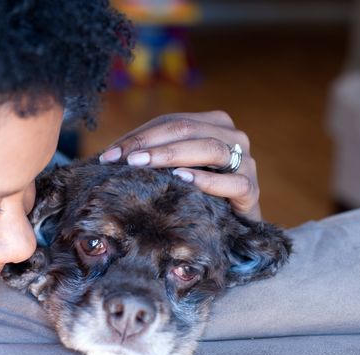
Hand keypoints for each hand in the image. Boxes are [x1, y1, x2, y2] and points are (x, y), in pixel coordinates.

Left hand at [99, 111, 261, 220]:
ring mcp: (246, 162)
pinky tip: (183, 180)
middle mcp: (233, 137)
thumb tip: (108, 157)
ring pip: (210, 148)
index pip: (170, 121)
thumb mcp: (173, 170)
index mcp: (213, 124)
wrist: (232, 228)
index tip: (108, 155)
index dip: (138, 136)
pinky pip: (232, 182)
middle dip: (151, 144)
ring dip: (173, 155)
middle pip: (188, 129)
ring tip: (144, 165)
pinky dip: (207, 180)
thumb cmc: (197, 195)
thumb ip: (150, 157)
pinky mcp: (251, 189)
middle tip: (123, 160)